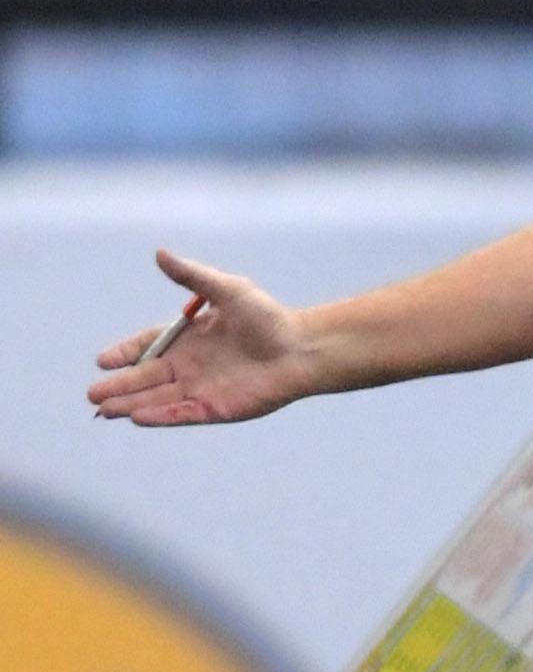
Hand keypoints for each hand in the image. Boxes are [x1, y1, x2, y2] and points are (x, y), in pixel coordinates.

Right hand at [89, 250, 315, 426]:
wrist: (301, 348)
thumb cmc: (268, 317)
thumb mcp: (227, 289)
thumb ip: (192, 276)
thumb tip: (160, 253)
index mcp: (190, 338)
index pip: (148, 347)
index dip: (125, 354)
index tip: (103, 360)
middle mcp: (191, 366)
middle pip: (146, 378)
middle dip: (119, 386)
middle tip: (92, 394)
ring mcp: (202, 388)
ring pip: (158, 398)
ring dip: (131, 404)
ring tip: (103, 410)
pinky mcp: (217, 408)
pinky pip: (182, 413)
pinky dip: (160, 416)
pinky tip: (136, 418)